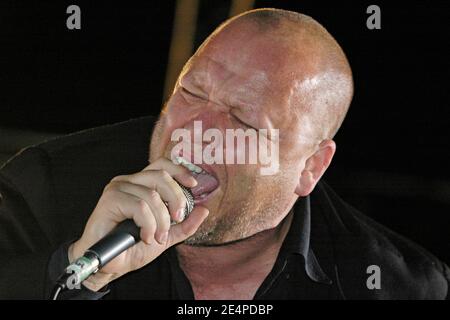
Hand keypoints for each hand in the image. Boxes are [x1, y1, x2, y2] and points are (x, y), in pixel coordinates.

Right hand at [68, 158, 208, 290]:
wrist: (109, 265)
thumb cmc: (132, 247)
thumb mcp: (166, 236)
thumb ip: (185, 224)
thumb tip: (204, 210)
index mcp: (141, 185)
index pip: (162, 165)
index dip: (180, 171)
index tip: (193, 185)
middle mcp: (129, 181)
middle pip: (161, 176)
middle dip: (176, 199)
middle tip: (177, 220)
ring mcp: (118, 188)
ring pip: (152, 196)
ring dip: (161, 221)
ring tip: (156, 237)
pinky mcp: (109, 199)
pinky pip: (139, 207)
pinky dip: (148, 224)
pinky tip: (145, 237)